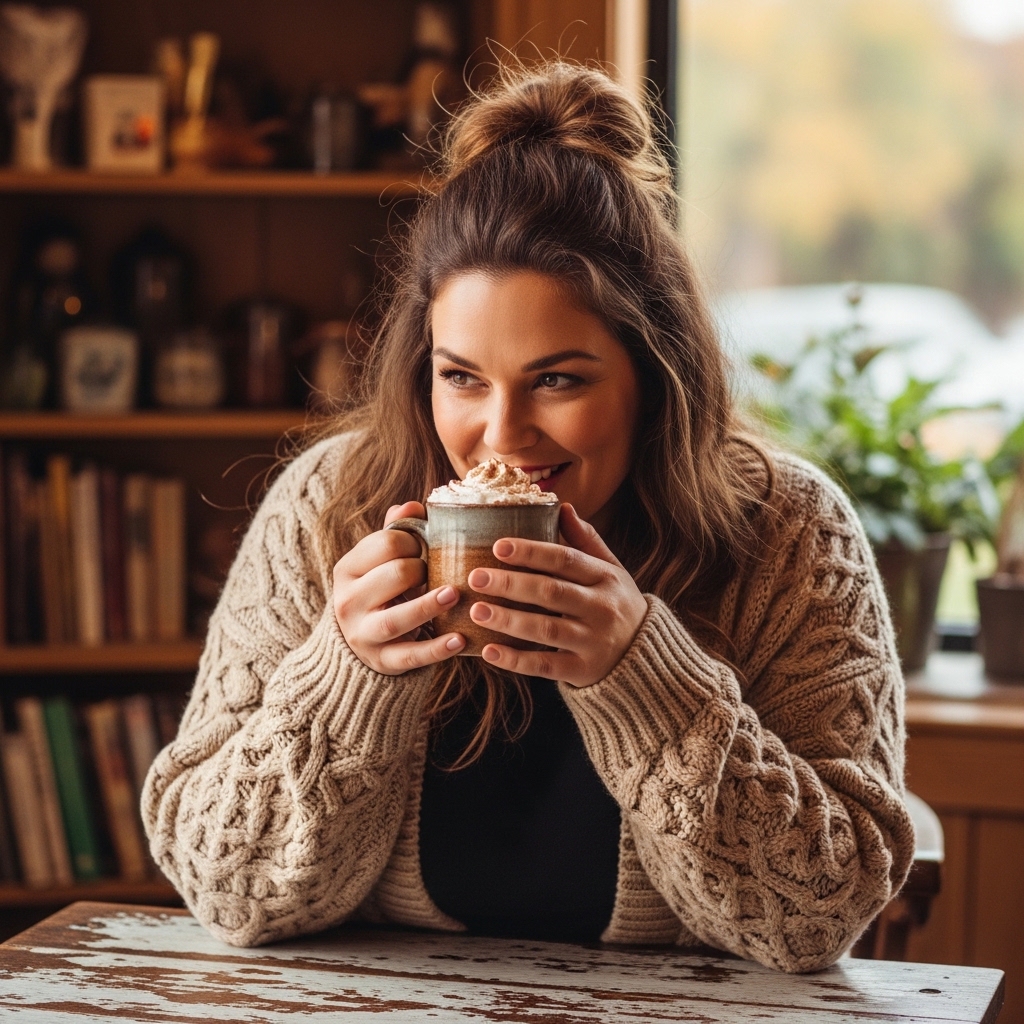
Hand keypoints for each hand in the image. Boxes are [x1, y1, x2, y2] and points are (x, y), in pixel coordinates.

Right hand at [332, 500, 464, 673]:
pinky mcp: (382, 661)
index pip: (384, 544)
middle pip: (393, 577)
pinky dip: (436, 650)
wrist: (357, 643)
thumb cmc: (379, 591)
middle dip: (422, 571)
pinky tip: (460, 639)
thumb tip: (412, 505)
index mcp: (347, 569)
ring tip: (455, 595)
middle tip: (440, 573)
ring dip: (428, 606)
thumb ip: (394, 532)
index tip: (425, 550)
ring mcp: (363, 634)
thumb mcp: (377, 562)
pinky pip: (411, 656)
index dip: (413, 542)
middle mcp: (348, 601)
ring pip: (395, 619)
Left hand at [467, 504, 647, 686]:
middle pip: (551, 592)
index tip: (498, 546)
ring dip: (508, 620)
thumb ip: (586, 541)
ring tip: (476, 611)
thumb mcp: (611, 570)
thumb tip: (563, 507)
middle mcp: (601, 608)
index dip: (531, 552)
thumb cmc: (617, 604)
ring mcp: (593, 642)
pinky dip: (516, 660)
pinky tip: (489, 651)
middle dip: (510, 584)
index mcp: (605, 578)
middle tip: (476, 577)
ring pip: (545, 629)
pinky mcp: (583, 671)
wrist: (645, 655)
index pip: (565, 559)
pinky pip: (545, 665)